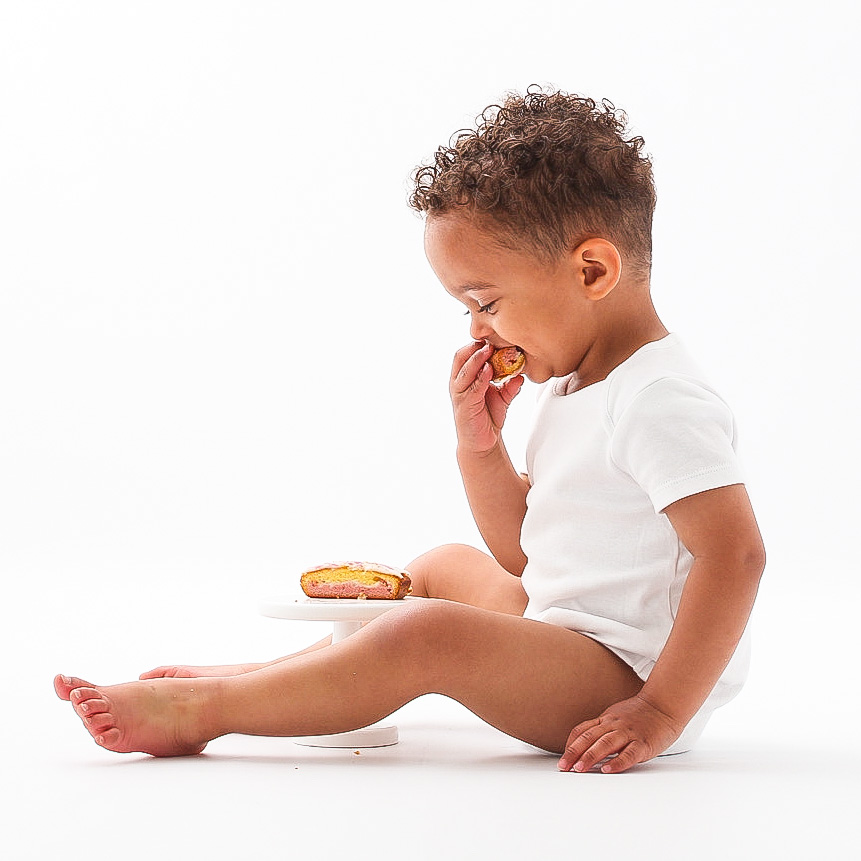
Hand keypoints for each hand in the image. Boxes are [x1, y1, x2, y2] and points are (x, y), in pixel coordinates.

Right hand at [450, 341, 523, 455]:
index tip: (492, 336)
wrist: (483, 442)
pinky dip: (480, 378)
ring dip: (476, 359)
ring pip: (464, 371)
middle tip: (489, 339)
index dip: (477, 344)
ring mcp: (460, 395)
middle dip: (473, 347)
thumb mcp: (502, 397)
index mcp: (466, 378)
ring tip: (488, 350)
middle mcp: (459, 384)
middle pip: (460, 358)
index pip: (466, 354)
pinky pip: (472, 389)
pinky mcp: (465, 407)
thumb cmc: (487, 417)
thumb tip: (521, 373)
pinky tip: (489, 371)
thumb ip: (510, 384)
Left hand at [557, 694, 684, 773]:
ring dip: (590, 757)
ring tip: (579, 769)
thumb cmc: (639, 715)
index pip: (582, 731)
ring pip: (605, 744)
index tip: (562, 759)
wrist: (663, 706)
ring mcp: (628, 733)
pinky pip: (629, 753)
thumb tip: (585, 744)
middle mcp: (614, 725)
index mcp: (606, 720)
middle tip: (564, 767)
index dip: (570, 744)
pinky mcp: (644, 743)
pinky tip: (608, 769)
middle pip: (589, 738)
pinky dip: (617, 762)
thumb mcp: (615, 717)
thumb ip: (602, 729)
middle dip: (574, 753)